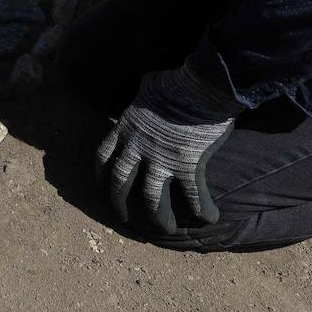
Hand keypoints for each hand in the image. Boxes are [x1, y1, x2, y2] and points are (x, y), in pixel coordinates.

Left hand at [95, 65, 242, 233]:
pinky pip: (194, 195)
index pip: (103, 157)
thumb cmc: (173, 83)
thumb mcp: (146, 87)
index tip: (103, 187)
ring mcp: (162, 158)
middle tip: (125, 218)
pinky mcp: (189, 164)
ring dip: (158, 216)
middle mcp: (138, 147)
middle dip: (119, 203)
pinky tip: (209, 218)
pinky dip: (202, 209)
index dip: (101, 175)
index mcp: (125, 129)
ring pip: (152, 197)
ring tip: (167, 229)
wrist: (199, 85)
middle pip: (120, 182)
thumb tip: (147, 87)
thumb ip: (142, 96)